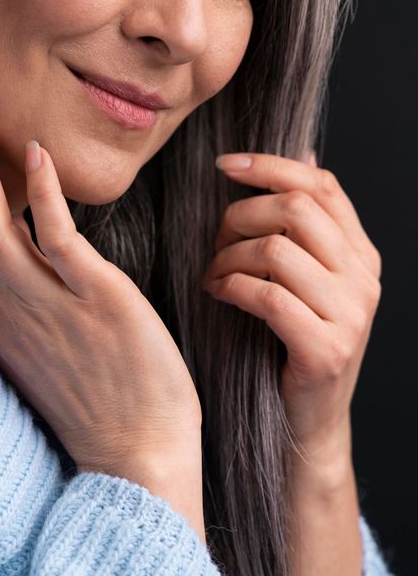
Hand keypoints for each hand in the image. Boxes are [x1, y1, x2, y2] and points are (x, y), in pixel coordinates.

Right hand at [0, 77, 202, 486]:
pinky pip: (55, 240)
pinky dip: (41, 194)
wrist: (136, 458)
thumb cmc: (93, 399)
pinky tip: (39, 154)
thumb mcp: (35, 346)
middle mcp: (3, 308)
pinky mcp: (93, 303)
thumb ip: (17, 297)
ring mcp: (44, 306)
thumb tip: (19, 247)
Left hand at [202, 150, 381, 460]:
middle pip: (296, 209)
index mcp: (360, 254)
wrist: (307, 423)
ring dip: (228, 255)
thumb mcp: (304, 279)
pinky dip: (231, 286)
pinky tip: (217, 292)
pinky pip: (267, 296)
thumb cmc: (290, 343)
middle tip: (214, 240)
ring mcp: (351, 316)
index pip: (322, 185)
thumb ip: (304, 225)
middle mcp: (363, 279)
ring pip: (276, 250)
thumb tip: (303, 153)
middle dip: (239, 214)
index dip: (270, 166)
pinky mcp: (326, 350)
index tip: (225, 165)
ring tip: (212, 273)